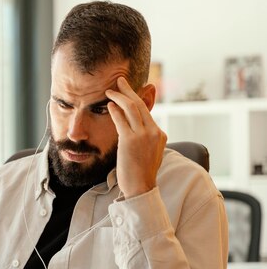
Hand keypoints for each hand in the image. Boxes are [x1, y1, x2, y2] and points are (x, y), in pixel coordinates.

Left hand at [105, 77, 166, 198]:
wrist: (141, 187)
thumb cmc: (141, 173)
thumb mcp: (148, 152)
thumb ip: (144, 139)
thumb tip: (134, 128)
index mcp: (159, 134)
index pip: (146, 111)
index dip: (136, 99)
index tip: (128, 91)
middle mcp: (153, 131)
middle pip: (140, 105)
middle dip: (128, 91)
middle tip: (119, 81)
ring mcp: (143, 135)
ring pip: (131, 109)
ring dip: (119, 97)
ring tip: (110, 91)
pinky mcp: (130, 140)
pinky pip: (121, 120)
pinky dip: (114, 110)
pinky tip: (109, 104)